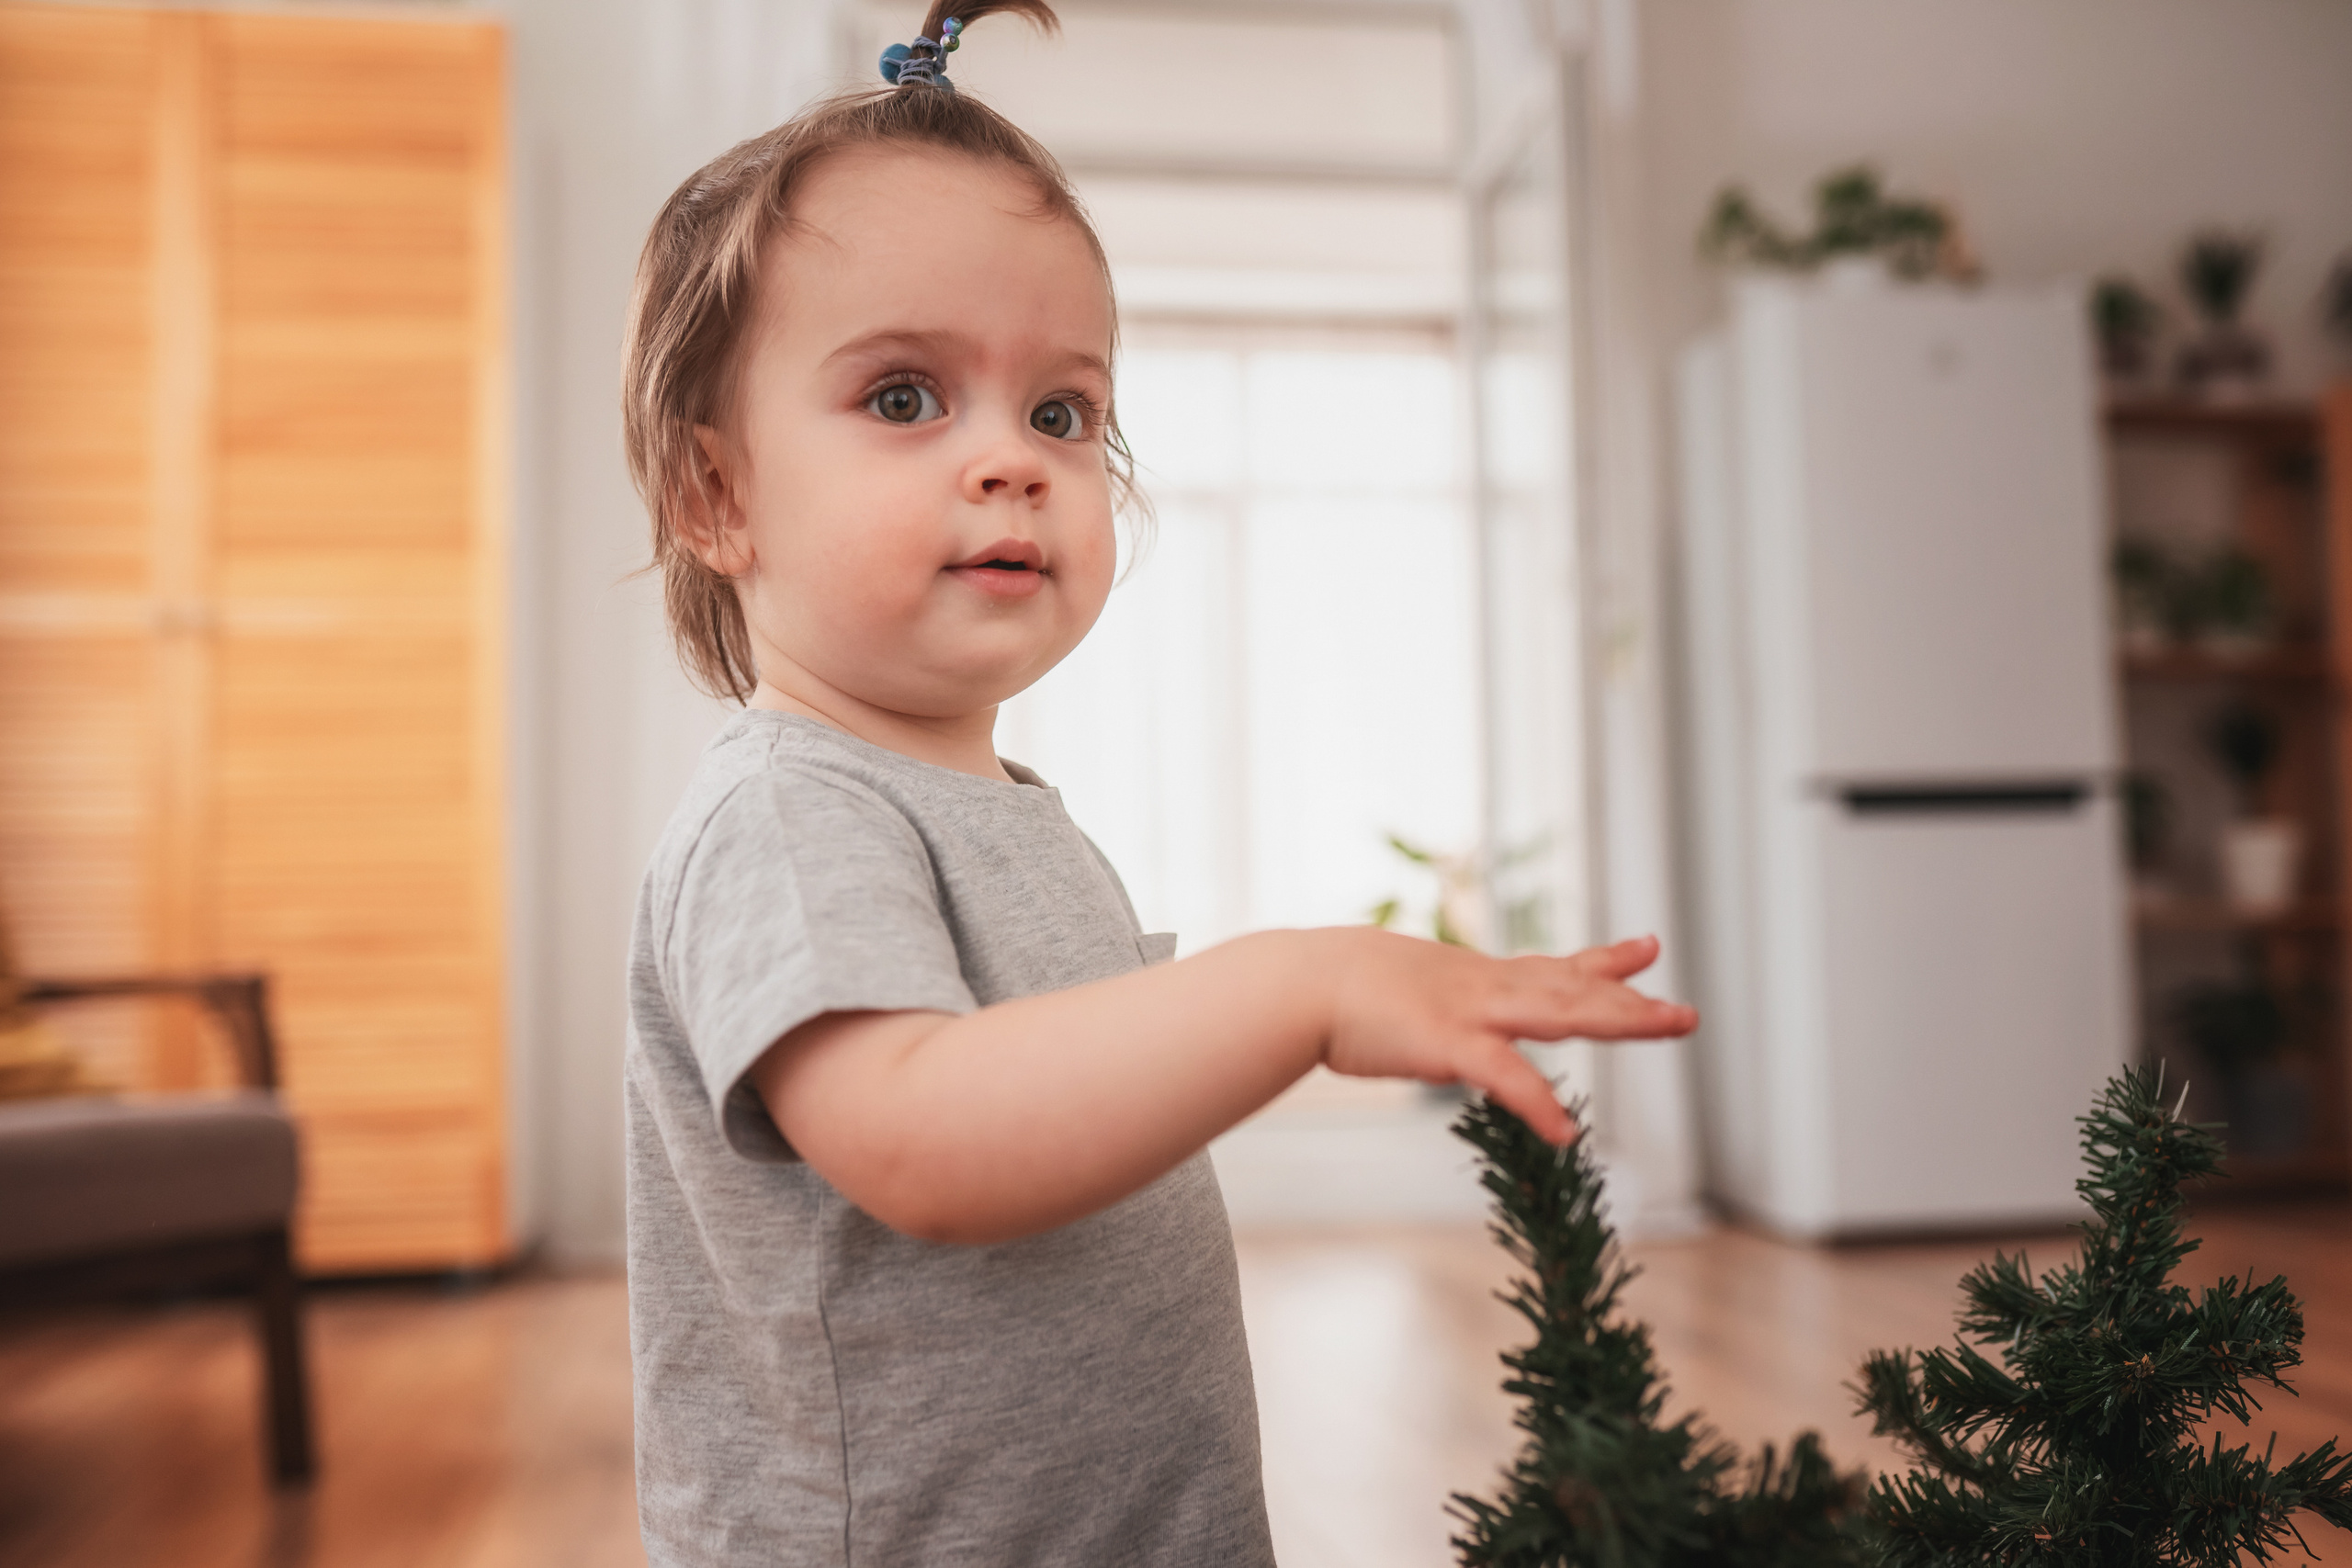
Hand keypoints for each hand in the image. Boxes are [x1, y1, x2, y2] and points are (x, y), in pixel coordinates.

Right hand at [1320, 931, 1697, 1145]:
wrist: (1305, 982)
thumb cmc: (1340, 988)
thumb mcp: (1404, 989)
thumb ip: (1432, 1003)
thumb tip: (1428, 1019)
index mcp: (1477, 979)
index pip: (1554, 968)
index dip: (1605, 963)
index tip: (1647, 949)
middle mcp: (1488, 987)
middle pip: (1576, 989)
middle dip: (1633, 1000)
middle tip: (1686, 1012)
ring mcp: (1474, 1012)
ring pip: (1564, 1011)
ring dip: (1623, 1018)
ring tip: (1671, 1025)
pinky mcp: (1450, 1043)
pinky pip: (1506, 1076)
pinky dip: (1538, 1102)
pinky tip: (1565, 1133)